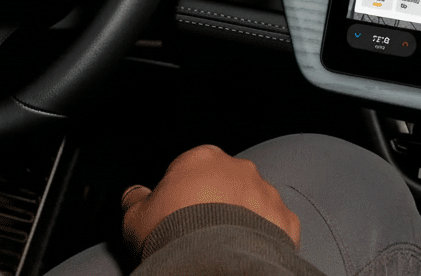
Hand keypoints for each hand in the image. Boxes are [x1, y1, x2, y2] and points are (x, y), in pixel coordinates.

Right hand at [121, 145, 299, 250]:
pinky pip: (276, 226)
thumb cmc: (173, 233)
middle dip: (218, 201)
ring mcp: (266, 193)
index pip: (192, 169)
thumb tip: (134, 194)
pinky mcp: (286, 220)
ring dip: (244, 217)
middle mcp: (238, 169)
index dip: (184, 193)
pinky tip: (248, 250)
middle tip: (202, 230)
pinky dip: (266, 237)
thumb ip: (135, 199)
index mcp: (201, 158)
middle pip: (226, 182)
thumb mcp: (136, 216)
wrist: (214, 262)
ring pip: (254, 201)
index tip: (178, 214)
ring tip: (226, 244)